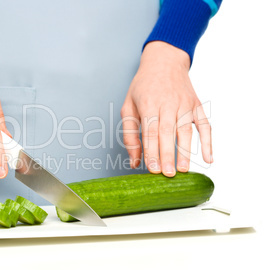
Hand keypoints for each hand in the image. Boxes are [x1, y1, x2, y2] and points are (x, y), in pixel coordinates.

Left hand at [121, 41, 212, 176]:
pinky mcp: (196, 105)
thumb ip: (130, 134)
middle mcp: (168, 103)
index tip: (152, 169)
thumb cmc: (143, 87)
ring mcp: (185, 104)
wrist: (164, 61)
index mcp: (149, 104)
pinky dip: (208, 141)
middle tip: (168, 174)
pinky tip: (209, 157)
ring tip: (184, 170)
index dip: (152, 151)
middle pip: (168, 132)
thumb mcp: (129, 106)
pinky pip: (205, 124)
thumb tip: (134, 161)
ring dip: (186, 151)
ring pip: (186, 130)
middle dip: (168, 155)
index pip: (150, 131)